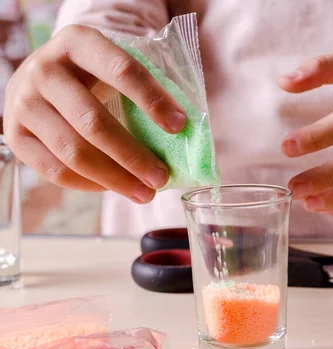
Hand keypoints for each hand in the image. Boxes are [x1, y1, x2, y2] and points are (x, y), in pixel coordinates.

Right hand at [4, 25, 186, 203]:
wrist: (41, 75)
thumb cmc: (91, 75)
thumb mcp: (112, 65)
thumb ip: (144, 89)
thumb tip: (185, 133)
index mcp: (78, 42)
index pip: (122, 70)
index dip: (153, 100)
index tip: (180, 127)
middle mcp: (44, 69)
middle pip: (94, 122)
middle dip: (133, 156)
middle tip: (161, 177)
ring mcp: (23, 103)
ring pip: (74, 152)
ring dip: (115, 178)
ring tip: (145, 193)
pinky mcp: (15, 135)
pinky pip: (56, 171)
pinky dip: (90, 185)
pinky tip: (114, 188)